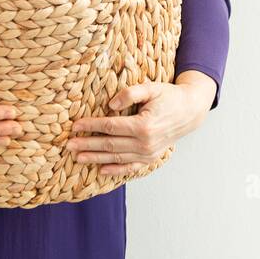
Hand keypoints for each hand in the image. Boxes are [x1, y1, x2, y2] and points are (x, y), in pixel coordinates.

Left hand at [67, 72, 215, 175]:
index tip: (75, 126)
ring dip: (96, 158)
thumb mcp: (151, 88)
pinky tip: (102, 169)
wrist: (190, 111)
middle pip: (109, 145)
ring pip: (116, 158)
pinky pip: (130, 167)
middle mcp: (145, 143)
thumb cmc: (169, 97)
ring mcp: (148, 153)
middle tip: (69, 145)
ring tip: (78, 157)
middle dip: (87, 145)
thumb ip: (130, 94)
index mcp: (144, 125)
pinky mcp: (151, 158)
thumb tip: (110, 105)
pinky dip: (115, 170)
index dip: (91, 126)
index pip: (110, 127)